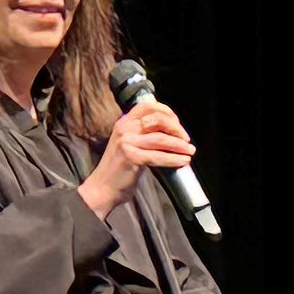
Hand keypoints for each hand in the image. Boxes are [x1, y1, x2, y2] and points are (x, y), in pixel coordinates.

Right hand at [80, 100, 198, 217]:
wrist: (103, 188)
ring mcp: (127, 142)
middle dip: (177, 129)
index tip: (177, 123)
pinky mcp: (132, 157)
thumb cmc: (118, 168)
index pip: (148, 106)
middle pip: (157, 120)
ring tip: (190, 151)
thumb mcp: (128, 144)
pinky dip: (174, 159)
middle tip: (186, 139)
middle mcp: (124, 129)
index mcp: (124, 122)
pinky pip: (158, 156)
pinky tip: (183, 161)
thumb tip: (171, 132)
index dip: (166, 111)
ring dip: (179, 145)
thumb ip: (143, 134)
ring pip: (161, 139)